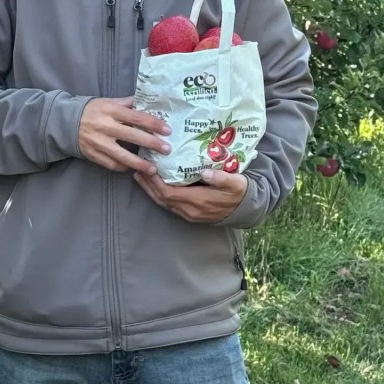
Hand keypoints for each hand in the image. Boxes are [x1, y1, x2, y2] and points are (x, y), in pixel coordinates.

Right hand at [78, 96, 171, 175]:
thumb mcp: (109, 102)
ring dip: (140, 164)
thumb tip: (148, 100)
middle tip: (167, 149)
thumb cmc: (92, 110)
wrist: (66, 123)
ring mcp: (99, 143)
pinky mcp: (93, 155)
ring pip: (123, 156)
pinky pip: (112, 164)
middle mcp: (106, 127)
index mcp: (111, 111)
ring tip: (154, 169)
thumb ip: (128, 103)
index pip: (137, 118)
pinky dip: (124, 167)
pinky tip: (134, 169)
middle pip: (133, 137)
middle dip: (152, 144)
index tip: (167, 130)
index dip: (153, 124)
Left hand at [133, 167, 248, 222]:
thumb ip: (221, 177)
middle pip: (162, 199)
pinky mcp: (190, 214)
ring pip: (163, 204)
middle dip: (148, 185)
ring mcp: (189, 214)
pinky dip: (158, 196)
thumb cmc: (238, 191)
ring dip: (151, 191)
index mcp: (199, 200)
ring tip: (141, 177)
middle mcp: (191, 210)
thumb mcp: (235, 182)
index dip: (155, 183)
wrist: (245, 208)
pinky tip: (154, 187)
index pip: (169, 193)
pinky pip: (169, 206)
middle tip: (138, 169)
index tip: (147, 169)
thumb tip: (205, 172)